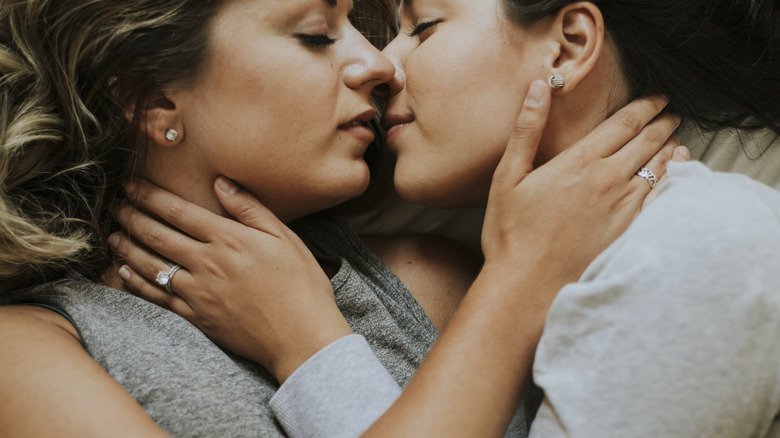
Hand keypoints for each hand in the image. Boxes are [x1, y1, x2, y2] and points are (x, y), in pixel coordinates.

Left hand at [110, 178, 351, 381]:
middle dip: (131, 215)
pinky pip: (157, 297)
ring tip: (113, 234)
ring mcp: (198, 292)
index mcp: (229, 239)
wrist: (301, 337)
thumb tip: (220, 182)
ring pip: (151, 264)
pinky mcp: (196, 317)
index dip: (149, 195)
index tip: (130, 184)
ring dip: (127, 246)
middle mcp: (207, 263)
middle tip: (114, 203)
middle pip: (157, 234)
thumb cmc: (301, 285)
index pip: (178, 211)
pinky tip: (125, 272)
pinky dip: (137, 283)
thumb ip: (250, 208)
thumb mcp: (284, 237)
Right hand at [483, 80, 687, 304]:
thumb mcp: (508, 176)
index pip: (624, 123)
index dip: (646, 106)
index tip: (658, 98)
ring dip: (671, 147)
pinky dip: (675, 178)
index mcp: (579, 162)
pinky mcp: (631, 231)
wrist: (528, 285)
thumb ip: (526, 129)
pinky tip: (679, 172)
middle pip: (648, 141)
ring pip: (660, 167)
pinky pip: (663, 197)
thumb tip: (539, 87)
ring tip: (677, 138)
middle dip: (663, 122)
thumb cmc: (512, 234)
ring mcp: (624, 207)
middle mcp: (608, 180)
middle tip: (672, 113)